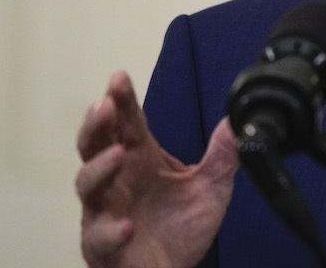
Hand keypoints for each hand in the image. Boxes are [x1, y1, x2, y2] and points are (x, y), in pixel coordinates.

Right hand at [76, 71, 239, 267]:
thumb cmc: (181, 228)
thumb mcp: (211, 188)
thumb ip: (223, 155)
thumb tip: (238, 121)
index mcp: (139, 159)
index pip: (126, 123)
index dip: (121, 100)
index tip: (120, 78)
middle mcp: (116, 181)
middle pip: (94, 144)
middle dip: (96, 123)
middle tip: (104, 105)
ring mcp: (104, 212)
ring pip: (86, 184)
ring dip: (99, 168)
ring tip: (118, 154)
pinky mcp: (102, 246)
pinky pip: (98, 237)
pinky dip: (110, 230)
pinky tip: (127, 225)